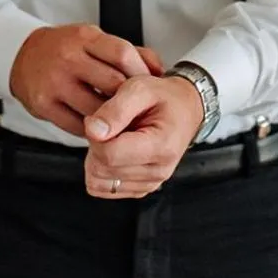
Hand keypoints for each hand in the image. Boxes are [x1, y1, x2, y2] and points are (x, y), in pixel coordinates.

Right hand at [9, 24, 163, 137]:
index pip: (122, 53)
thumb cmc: (66, 49)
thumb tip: (159, 71)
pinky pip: (77, 125)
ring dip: (113, 119)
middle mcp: (68, 58)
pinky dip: (93, 129)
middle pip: (113, 84)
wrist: (22, 56)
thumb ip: (127, 52)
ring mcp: (54, 83)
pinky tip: (99, 126)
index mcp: (84, 38)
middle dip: (130, 98)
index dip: (141, 71)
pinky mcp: (43, 106)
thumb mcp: (94, 39)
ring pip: (96, 109)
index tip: (149, 85)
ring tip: (122, 120)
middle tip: (139, 108)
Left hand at [82, 73, 204, 199]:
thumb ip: (114, 110)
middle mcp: (158, 171)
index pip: (109, 154)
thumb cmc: (164, 97)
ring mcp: (150, 183)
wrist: (184, 109)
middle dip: (95, 145)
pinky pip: (104, 188)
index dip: (95, 135)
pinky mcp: (140, 189)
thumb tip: (92, 131)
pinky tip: (115, 150)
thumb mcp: (140, 88)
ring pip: (98, 181)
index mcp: (161, 146)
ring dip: (96, 158)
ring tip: (114, 137)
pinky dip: (101, 169)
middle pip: (101, 169)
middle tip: (110, 125)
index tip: (101, 118)